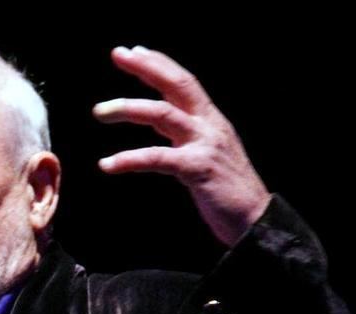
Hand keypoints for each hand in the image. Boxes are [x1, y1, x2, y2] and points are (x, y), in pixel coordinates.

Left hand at [93, 46, 271, 246]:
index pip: (184, 82)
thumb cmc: (228, 193)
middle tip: (118, 54)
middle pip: (176, 84)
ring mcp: (204, 144)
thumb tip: (160, 127)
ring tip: (100, 111)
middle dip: (146, 67)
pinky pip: (157, 158)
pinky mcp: (197, 168)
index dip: (159, 64)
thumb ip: (184, 137)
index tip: (134, 51)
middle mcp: (209, 125)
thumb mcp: (206, 155)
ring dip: (128, 108)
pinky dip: (129, 159)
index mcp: (211, 121)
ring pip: (162, 114)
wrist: (255, 220)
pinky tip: (107, 165)